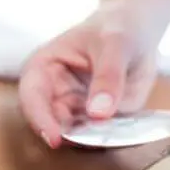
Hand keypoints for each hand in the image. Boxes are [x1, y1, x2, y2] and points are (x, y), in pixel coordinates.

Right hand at [19, 6, 156, 147]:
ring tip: (115, 131)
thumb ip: (109, 76)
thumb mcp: (116, 44)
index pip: (32, 97)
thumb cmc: (116, 28)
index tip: (55, 139)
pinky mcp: (100, 121)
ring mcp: (78, 110)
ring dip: (95, 140)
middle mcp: (56, 94)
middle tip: (95, 139)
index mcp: (44, 68)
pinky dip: (112, 138)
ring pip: (79, 137)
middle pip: (54, 124)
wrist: (137, 30)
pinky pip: (103, 137)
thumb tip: (98, 113)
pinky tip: (127, 130)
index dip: (40, 120)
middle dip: (73, 137)